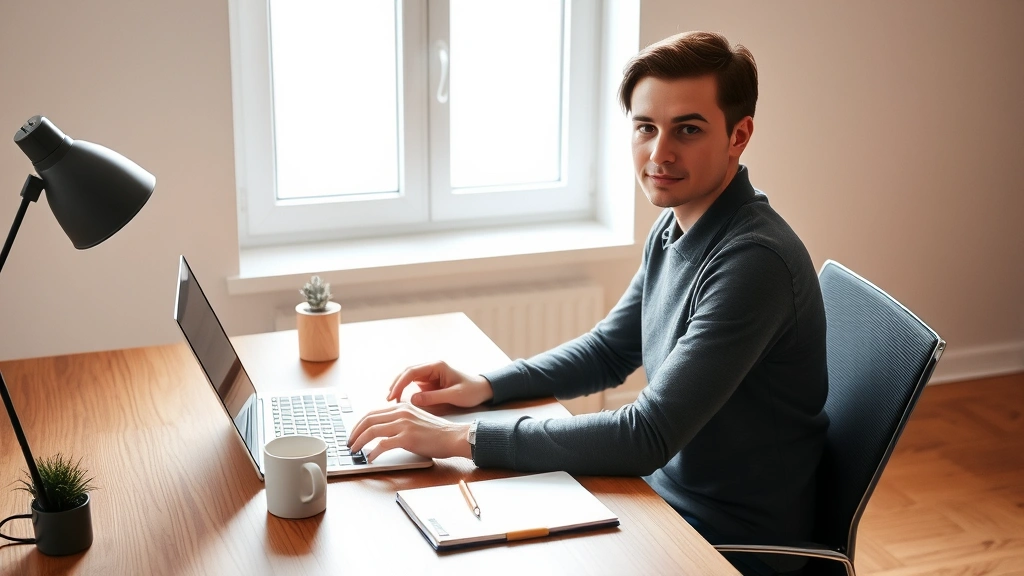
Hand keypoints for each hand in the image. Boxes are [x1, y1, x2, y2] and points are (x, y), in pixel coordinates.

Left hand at [347, 402, 470, 461]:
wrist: (454, 436)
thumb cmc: (438, 432)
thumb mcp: (417, 419)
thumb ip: (401, 420)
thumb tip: (383, 430)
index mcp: (402, 407)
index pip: (373, 412)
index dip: (359, 423)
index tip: (354, 433)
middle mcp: (401, 413)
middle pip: (368, 420)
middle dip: (355, 432)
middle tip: (349, 443)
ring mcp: (404, 425)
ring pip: (372, 431)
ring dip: (360, 442)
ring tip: (355, 450)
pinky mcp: (407, 438)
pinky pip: (383, 445)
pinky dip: (373, 452)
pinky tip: (371, 458)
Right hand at [387, 360, 493, 407]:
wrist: (482, 390)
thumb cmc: (471, 391)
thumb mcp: (454, 395)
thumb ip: (434, 397)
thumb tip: (412, 400)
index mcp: (437, 366)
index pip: (412, 372)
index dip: (400, 383)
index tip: (393, 395)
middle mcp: (431, 368)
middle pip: (407, 373)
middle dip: (396, 384)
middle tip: (388, 399)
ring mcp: (429, 375)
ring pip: (408, 379)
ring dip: (399, 387)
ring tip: (391, 400)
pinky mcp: (429, 383)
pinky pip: (413, 386)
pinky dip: (405, 392)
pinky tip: (400, 401)